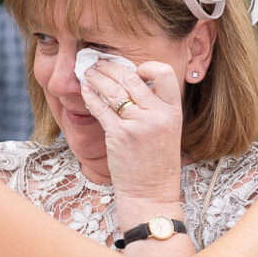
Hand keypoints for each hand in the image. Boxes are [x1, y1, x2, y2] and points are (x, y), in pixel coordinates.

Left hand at [80, 60, 183, 204]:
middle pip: (131, 77)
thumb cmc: (156, 162)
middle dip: (110, 67)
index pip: (165, 73)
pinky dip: (90, 96)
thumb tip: (131, 81)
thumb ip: (155, 106)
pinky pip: (100, 108)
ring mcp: (137, 124)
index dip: (147, 66)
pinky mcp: (119, 135)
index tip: (133, 69)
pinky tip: (84, 90)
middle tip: (98, 63)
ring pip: (112, 89)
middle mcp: (157, 114)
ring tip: (88, 73)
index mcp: (173, 111)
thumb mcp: (167, 130)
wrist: (150, 192)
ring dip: (96, 77)